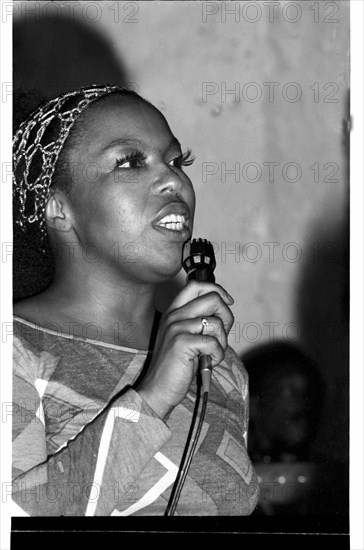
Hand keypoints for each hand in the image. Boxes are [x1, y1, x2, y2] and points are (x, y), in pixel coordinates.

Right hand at [134, 281, 233, 419]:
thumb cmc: (176, 365)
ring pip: (217, 323)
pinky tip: (207, 362)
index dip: (217, 290)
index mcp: (174, 311)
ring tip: (211, 354)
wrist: (158, 389)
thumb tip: (224, 308)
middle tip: (221, 336)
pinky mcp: (182, 342)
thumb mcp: (185, 336)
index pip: (196, 286)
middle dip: (227, 317)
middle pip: (213, 298)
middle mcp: (174, 315)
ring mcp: (176, 327)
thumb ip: (198, 320)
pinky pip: (214, 343)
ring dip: (222, 342)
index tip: (228, 303)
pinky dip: (218, 356)